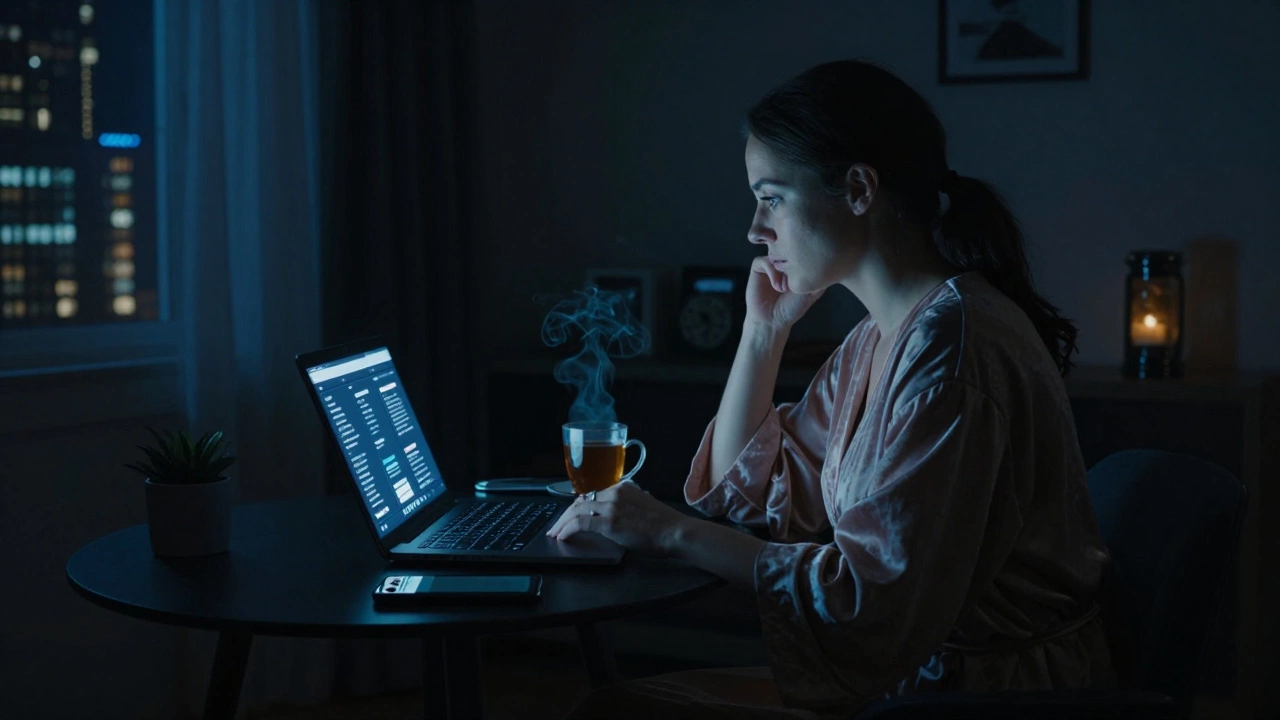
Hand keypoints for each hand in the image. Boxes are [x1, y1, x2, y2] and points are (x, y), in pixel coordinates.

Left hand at [544, 480, 687, 556]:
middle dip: (565, 515)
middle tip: (556, 526)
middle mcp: (615, 492)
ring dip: (562, 523)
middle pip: (581, 501)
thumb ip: (628, 504)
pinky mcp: (609, 522)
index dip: (577, 506)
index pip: (592, 494)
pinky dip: (567, 529)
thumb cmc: (665, 524)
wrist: (675, 531)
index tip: (569, 516)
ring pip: (576, 510)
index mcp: (623, 487)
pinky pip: (580, 523)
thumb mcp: (644, 505)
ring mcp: (611, 506)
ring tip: (555, 533)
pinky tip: (562, 537)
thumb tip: (616, 513)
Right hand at [745, 255, 824, 329]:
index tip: (808, 272)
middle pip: (789, 246)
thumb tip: (831, 263)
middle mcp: (784, 260)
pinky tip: (776, 287)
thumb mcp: (813, 292)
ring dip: (783, 269)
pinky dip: (772, 273)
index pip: (803, 249)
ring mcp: (771, 263)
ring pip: (777, 252)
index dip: (806, 257)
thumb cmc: (792, 307)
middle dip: (794, 261)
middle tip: (796, 278)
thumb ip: (820, 278)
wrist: (773, 320)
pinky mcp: (758, 267)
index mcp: (797, 263)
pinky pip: (765, 261)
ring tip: (786, 287)